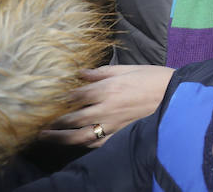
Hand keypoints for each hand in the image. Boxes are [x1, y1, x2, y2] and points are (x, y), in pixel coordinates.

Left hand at [42, 65, 173, 147]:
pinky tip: (73, 142)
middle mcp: (105, 108)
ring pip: (79, 135)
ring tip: (45, 136)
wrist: (176, 95)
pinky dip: (82, 144)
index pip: (75, 95)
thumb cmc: (155, 78)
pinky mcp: (120, 135)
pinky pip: (96, 143)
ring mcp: (112, 125)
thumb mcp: (129, 68)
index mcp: (107, 88)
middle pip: (71, 117)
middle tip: (37, 121)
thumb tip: (81, 73)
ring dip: (60, 136)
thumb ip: (102, 72)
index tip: (45, 99)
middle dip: (53, 120)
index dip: (59, 97)